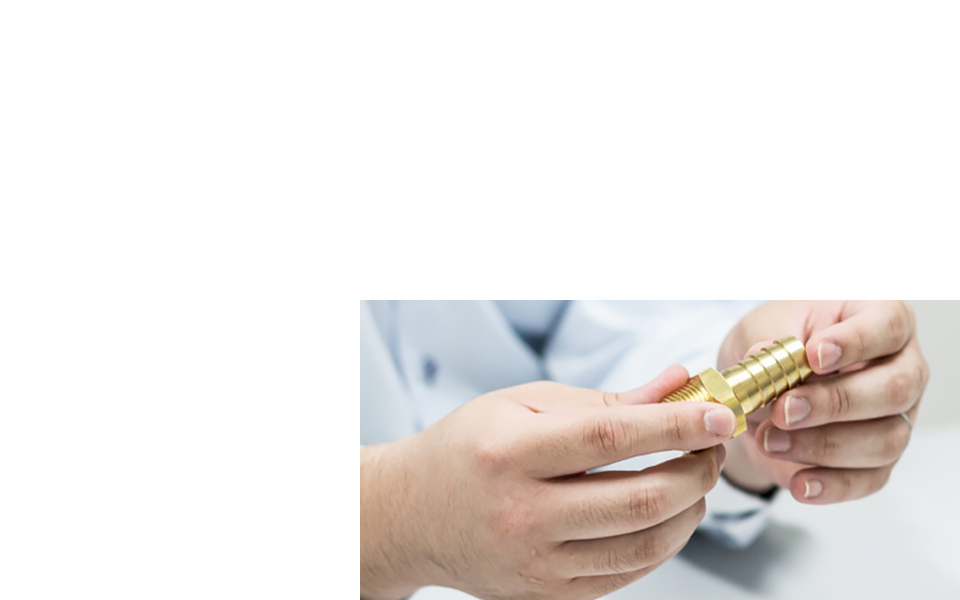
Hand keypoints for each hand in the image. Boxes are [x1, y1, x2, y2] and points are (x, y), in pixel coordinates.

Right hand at [360, 367, 736, 599]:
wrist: (412, 514)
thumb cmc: (468, 447)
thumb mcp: (521, 405)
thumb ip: (603, 400)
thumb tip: (675, 385)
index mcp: (508, 453)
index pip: (611, 437)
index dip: (676, 424)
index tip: (718, 414)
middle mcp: (520, 513)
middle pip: (638, 498)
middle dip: (694, 470)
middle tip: (710, 446)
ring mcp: (534, 562)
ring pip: (642, 545)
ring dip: (688, 509)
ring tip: (692, 478)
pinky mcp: (546, 594)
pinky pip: (625, 574)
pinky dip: (660, 541)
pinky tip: (663, 512)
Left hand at [718, 301, 928, 503]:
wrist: (758, 388)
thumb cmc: (772, 341)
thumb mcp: (760, 328)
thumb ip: (765, 342)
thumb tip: (763, 355)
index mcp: (876, 317)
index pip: (887, 325)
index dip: (855, 342)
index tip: (813, 356)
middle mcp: (900, 366)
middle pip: (895, 389)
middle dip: (835, 403)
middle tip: (783, 410)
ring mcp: (895, 416)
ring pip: (885, 439)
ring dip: (824, 445)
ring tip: (770, 440)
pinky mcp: (877, 458)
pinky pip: (870, 479)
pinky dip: (832, 485)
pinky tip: (798, 483)